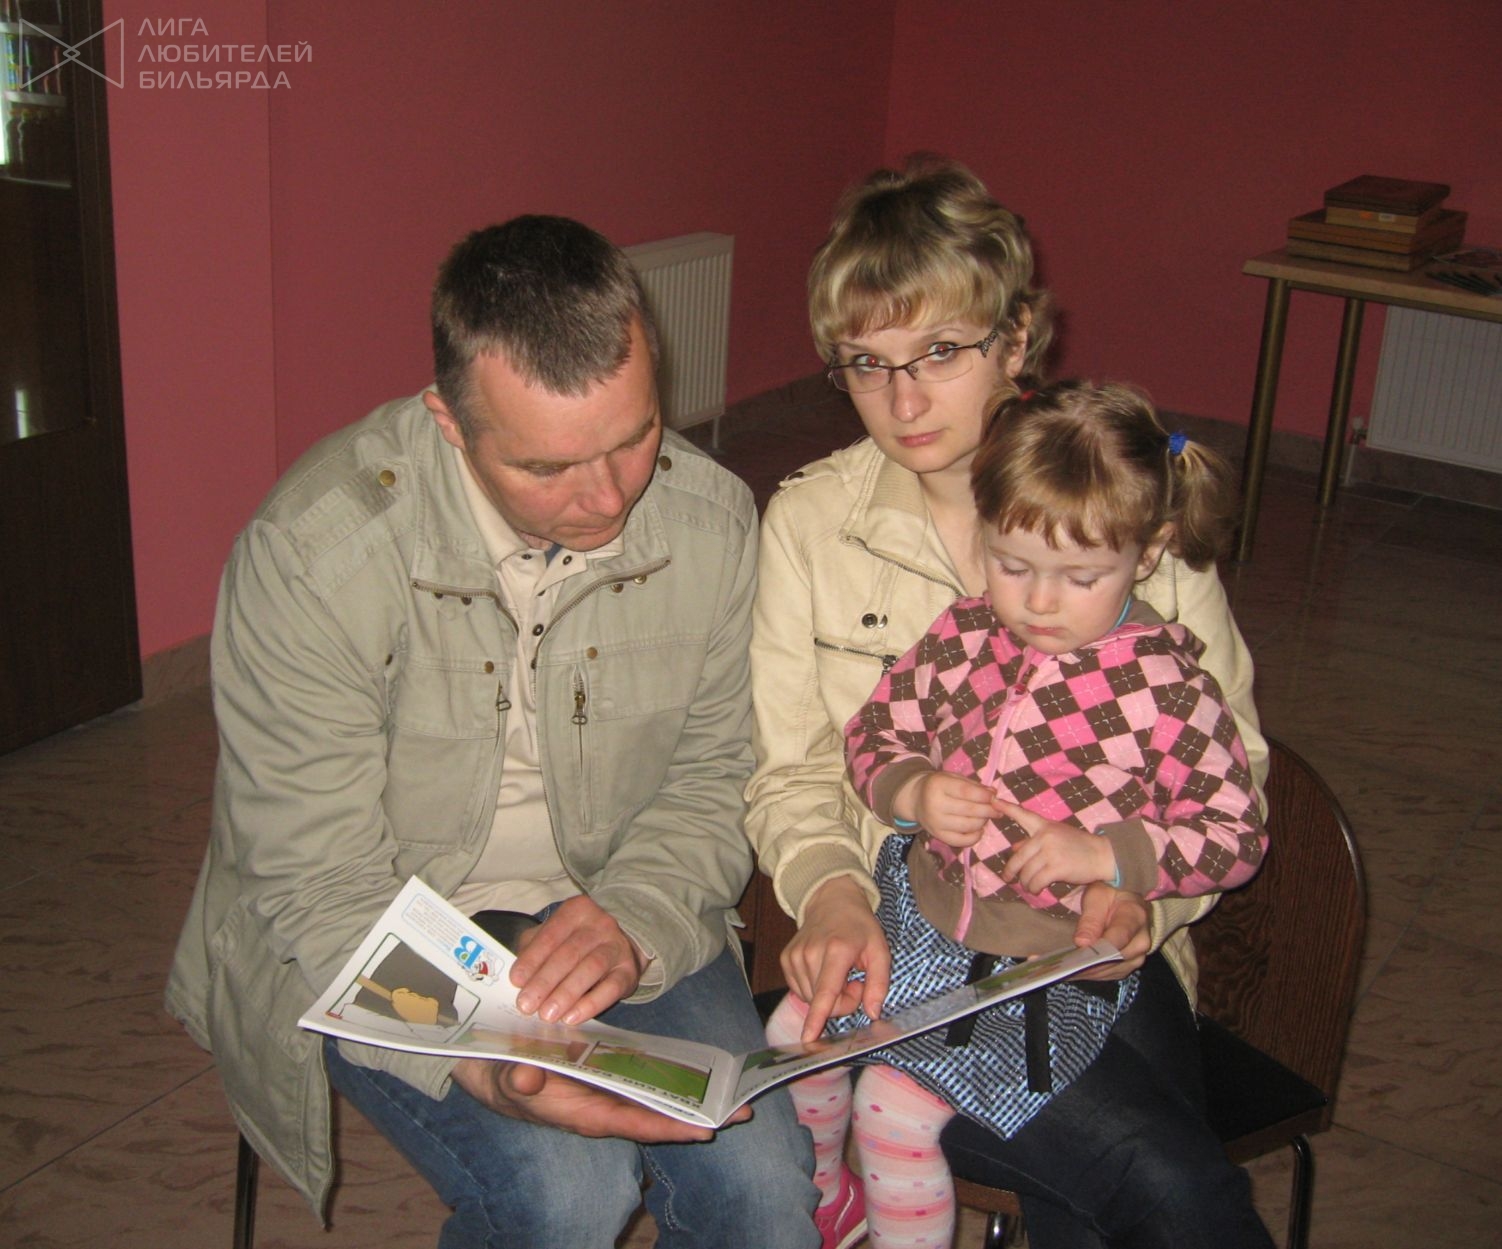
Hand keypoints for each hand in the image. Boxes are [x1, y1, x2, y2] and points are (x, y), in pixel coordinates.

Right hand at [450, 1057, 744, 1142]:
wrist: (502, 1076)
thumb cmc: (509, 1079)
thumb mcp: (509, 1078)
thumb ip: (518, 1079)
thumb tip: (526, 1079)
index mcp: (589, 1115)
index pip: (637, 1125)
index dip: (671, 1128)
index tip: (706, 1130)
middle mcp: (609, 1111)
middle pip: (660, 1118)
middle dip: (700, 1116)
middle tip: (745, 1111)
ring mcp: (614, 1099)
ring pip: (661, 1103)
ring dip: (695, 1100)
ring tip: (736, 1096)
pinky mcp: (615, 1083)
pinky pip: (651, 1088)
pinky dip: (676, 1084)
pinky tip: (702, 1075)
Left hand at [509, 895, 643, 1024]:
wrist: (620, 945)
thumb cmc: (575, 942)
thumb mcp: (553, 936)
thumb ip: (532, 950)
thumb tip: (518, 979)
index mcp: (576, 911)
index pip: (551, 935)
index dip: (532, 959)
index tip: (516, 981)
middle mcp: (600, 924)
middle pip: (569, 953)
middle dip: (545, 981)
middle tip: (527, 1005)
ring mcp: (617, 947)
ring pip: (591, 968)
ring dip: (566, 993)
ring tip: (547, 1014)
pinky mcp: (629, 971)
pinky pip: (611, 988)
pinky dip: (591, 1004)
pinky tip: (572, 1017)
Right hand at [780, 875, 890, 1040]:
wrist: (831, 901)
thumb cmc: (859, 927)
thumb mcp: (880, 950)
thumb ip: (879, 983)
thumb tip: (873, 1013)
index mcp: (837, 950)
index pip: (826, 991)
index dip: (817, 1017)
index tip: (807, 1037)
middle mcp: (810, 953)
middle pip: (823, 1002)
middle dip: (842, 1001)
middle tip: (854, 981)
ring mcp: (794, 956)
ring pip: (810, 999)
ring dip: (827, 996)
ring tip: (838, 972)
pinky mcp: (785, 960)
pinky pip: (800, 991)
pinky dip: (814, 989)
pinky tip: (823, 971)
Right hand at [898, 772, 1006, 848]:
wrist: (916, 799)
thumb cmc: (939, 786)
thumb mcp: (953, 778)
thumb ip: (973, 785)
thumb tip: (994, 794)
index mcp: (938, 785)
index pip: (966, 792)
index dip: (984, 795)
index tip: (994, 795)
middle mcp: (935, 805)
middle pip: (970, 810)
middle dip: (989, 810)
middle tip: (997, 808)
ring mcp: (936, 823)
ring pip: (968, 826)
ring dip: (983, 821)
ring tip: (986, 816)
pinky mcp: (938, 836)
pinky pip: (962, 841)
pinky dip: (975, 837)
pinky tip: (979, 829)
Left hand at [995, 800, 1115, 892]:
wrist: (1102, 855)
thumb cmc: (1078, 846)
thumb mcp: (1056, 837)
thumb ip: (1033, 842)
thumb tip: (1013, 849)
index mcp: (1045, 826)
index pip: (1023, 814)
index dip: (1006, 807)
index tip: (993, 800)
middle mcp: (1045, 836)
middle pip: (1018, 857)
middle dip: (1011, 871)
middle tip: (1008, 878)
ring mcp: (1050, 851)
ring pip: (1026, 872)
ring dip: (1026, 883)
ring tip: (1030, 886)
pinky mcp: (1057, 867)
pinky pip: (1036, 881)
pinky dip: (1034, 888)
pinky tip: (1037, 889)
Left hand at [1070, 882, 1150, 980]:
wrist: (1126, 905)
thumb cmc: (1110, 897)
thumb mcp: (1097, 896)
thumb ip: (1091, 919)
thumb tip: (1082, 943)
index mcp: (1136, 916)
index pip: (1120, 936)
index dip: (1100, 945)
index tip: (1079, 948)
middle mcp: (1141, 941)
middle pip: (1114, 958)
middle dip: (1088, 962)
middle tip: (1062, 964)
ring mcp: (1136, 957)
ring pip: (1109, 970)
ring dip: (1085, 971)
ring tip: (1061, 969)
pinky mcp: (1126, 967)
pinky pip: (1106, 975)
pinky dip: (1088, 974)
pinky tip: (1069, 971)